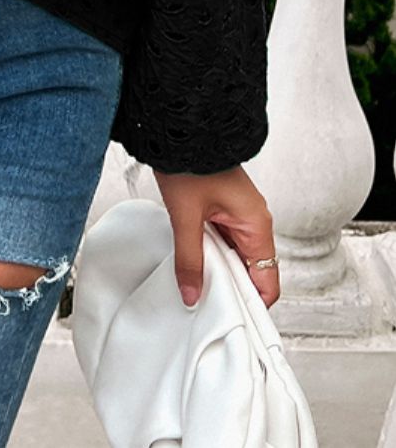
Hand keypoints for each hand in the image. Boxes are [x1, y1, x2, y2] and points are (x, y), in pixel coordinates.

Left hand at [153, 165, 279, 311]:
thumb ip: (189, 259)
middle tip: (208, 303)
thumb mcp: (185, 217)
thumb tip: (192, 293)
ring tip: (197, 281)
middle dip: (232, 287)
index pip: (268, 280)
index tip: (235, 320)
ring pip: (237, 255)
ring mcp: (240, 213)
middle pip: (252, 270)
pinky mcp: (225, 208)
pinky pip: (225, 240)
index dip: (253, 303)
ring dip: (219, 268)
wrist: (181, 129)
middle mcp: (254, 220)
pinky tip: (194, 257)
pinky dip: (213, 252)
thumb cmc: (190, 162)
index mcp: (257, 224)